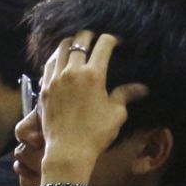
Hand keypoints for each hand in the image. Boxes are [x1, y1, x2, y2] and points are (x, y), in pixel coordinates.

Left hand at [34, 31, 148, 185]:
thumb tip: (142, 88)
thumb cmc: (95, 133)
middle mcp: (72, 72)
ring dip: (70, 44)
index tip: (116, 43)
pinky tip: (60, 62)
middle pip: (79, 41)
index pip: (103, 44)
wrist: (68, 150)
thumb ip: (125, 94)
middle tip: (95, 39)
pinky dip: (56, 58)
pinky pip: (48, 65)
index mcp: (93, 75)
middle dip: (89, 36)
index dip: (112, 39)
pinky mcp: (43, 89)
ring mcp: (55, 79)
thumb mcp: (116, 113)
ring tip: (76, 46)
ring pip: (60, 49)